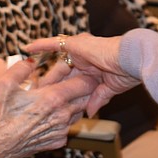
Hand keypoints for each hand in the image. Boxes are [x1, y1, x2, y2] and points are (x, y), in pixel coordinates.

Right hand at [0, 58, 94, 157]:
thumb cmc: (1, 116)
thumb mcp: (5, 83)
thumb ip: (21, 67)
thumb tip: (31, 60)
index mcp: (52, 98)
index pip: (84, 84)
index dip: (86, 75)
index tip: (80, 70)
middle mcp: (62, 115)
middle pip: (86, 98)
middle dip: (84, 88)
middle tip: (73, 80)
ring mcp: (62, 130)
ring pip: (79, 112)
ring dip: (74, 103)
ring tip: (60, 96)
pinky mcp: (58, 141)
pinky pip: (69, 126)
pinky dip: (65, 118)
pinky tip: (51, 113)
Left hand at [24, 33, 139, 116]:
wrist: (130, 60)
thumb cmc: (126, 73)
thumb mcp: (109, 90)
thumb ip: (97, 99)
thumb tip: (90, 113)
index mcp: (92, 69)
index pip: (72, 81)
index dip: (62, 91)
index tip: (52, 102)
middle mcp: (84, 58)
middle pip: (61, 74)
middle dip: (50, 85)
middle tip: (36, 97)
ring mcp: (78, 50)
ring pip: (56, 64)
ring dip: (44, 74)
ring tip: (28, 82)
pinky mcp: (75, 43)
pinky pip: (53, 44)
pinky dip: (40, 45)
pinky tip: (27, 48)